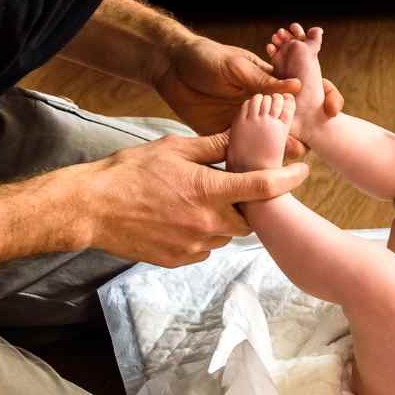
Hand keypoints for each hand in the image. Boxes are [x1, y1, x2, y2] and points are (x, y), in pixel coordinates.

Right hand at [77, 131, 307, 267]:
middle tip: (235, 188)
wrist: (91, 208)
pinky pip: (204, 249)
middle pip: (250, 219)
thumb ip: (213, 144)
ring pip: (227, 235)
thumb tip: (242, 135)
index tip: (303, 172)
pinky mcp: (178, 259)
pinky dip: (203, 234)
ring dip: (224, 220)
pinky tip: (183, 217)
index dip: (289, 179)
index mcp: (210, 190)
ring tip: (201, 201)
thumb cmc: (131, 171)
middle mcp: (207, 222)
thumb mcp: (174, 148)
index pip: (264, 187)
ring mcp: (193, 245)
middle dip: (250, 205)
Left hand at [152, 35, 342, 151]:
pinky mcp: (221, 135)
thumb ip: (263, 80)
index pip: (297, 96)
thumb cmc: (205, 57)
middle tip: (304, 146)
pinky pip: (239, 150)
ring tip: (286, 160)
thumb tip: (297, 87)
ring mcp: (240, 122)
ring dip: (277, 150)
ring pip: (265, 141)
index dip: (315, 103)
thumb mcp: (236, 67)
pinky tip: (259, 169)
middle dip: (298, 134)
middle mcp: (257, 105)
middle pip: (284, 123)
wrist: (169, 66)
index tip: (329, 112)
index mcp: (265, 83)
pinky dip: (249, 160)